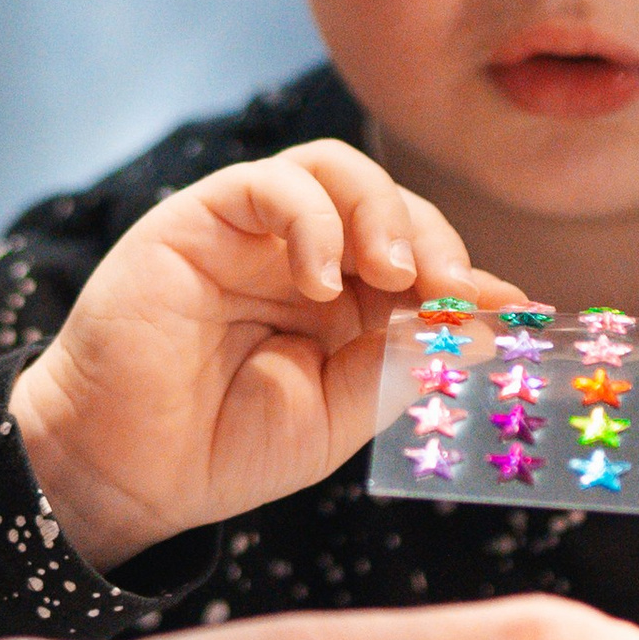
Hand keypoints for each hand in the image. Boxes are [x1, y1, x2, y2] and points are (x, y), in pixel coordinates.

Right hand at [10, 142, 509, 571]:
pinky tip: (321, 278)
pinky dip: (310, 218)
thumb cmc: (222, 445)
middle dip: (434, 238)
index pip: (418, 256)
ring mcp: (250, 232)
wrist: (123, 470)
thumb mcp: (336, 413)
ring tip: (395, 272)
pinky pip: (269, 185)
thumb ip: (400, 364)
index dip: (468, 275)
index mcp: (341, 300)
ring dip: (381, 209)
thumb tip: (487, 327)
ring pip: (333, 169)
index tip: (516, 310)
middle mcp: (302, 253)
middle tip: (453, 289)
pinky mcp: (199, 217)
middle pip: (388, 201)